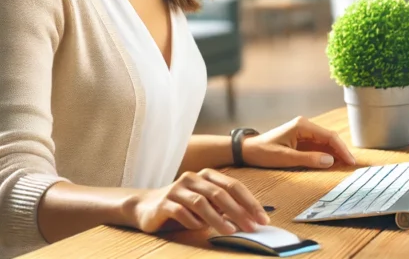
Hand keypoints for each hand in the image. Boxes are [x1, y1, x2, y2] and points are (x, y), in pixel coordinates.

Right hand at [128, 168, 269, 234]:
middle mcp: (192, 178)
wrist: (146, 207)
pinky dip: (193, 221)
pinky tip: (200, 229)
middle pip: (220, 193)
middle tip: (252, 227)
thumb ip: (225, 208)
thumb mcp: (207, 206)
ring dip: (218, 219)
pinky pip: (181, 212)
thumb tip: (251, 219)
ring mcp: (177, 189)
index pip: (233, 186)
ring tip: (231, 231)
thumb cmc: (183, 207)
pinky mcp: (164, 203)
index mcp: (206, 175)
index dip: (250, 202)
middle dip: (239, 211)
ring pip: (201, 203)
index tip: (262, 218)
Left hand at [241, 116, 356, 169]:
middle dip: (342, 151)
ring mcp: (304, 132)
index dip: (342, 149)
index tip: (350, 162)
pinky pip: (319, 146)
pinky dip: (328, 154)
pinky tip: (334, 163)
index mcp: (302, 126)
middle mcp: (305, 126)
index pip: (329, 136)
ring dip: (336, 153)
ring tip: (347, 166)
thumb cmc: (263, 153)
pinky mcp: (302, 140)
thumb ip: (308, 159)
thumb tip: (330, 161)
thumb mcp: (285, 158)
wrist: (248, 150)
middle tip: (352, 166)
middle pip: (330, 138)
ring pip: (326, 142)